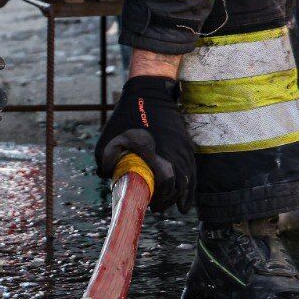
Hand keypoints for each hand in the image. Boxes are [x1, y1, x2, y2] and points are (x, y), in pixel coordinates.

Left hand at [93, 76, 193, 212]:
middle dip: (169, 200)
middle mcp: (173, 151)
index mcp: (155, 151)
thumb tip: (105, 176)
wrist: (150, 91)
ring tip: (173, 206)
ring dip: (181, 195)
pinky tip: (186, 198)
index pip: (166, 182)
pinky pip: (192, 170)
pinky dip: (190, 186)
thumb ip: (105, 159)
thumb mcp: (109, 137)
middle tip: (157, 208)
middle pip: (179, 185)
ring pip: (188, 179)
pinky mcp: (187, 144)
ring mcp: (182, 148)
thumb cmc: (127, 115)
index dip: (161, 197)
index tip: (151, 204)